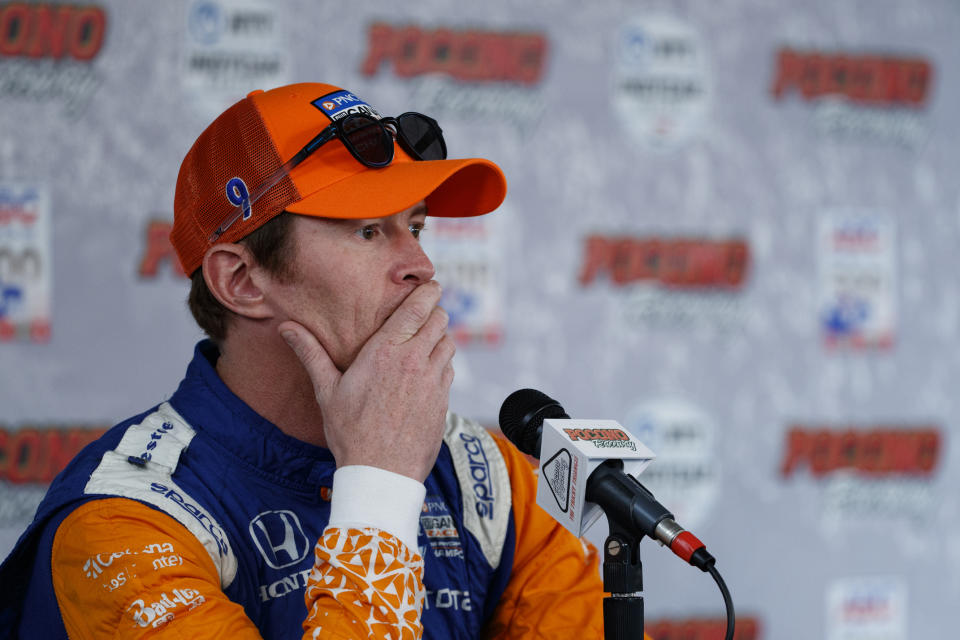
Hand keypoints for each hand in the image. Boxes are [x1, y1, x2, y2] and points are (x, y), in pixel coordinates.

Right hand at [278, 281, 454, 481]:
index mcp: (386, 352)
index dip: (428, 292)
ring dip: (439, 338)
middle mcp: (415, 361)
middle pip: (439, 319)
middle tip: (423, 314)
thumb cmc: (351, 433)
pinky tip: (426, 372)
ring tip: (423, 342)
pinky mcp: (444, 400)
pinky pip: (449, 369)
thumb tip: (287, 327)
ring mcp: (433, 381)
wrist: (381, 473)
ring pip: (448, 343)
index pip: (418, 308)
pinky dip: (442, 363)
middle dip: (433, 313)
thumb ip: (311, 353)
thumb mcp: (327, 391)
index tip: (430, 286)